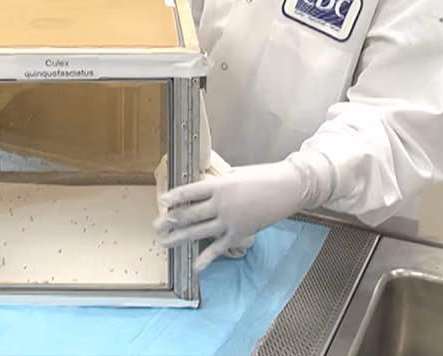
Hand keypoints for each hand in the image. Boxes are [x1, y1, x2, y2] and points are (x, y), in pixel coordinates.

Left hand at [153, 151, 333, 271]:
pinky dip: (206, 259)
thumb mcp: (234, 175)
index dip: (174, 197)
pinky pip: (218, 248)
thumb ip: (216, 185)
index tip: (162, 201)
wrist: (287, 189)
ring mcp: (229, 221)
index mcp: (219, 186)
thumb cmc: (261, 177)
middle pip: (190, 214)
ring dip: (180, 238)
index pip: (190, 192)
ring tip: (165, 242)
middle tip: (156, 225)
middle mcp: (221, 204)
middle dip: (171, 221)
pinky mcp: (239, 234)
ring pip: (198, 232)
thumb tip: (199, 191)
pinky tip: (195, 267)